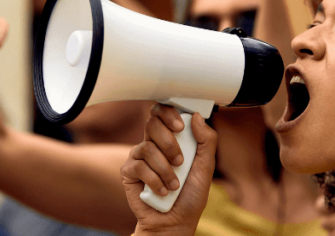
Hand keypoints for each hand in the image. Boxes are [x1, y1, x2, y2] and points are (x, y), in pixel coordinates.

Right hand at [121, 105, 217, 235]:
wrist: (176, 222)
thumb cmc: (191, 196)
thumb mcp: (206, 168)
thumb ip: (206, 141)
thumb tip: (195, 116)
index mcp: (171, 138)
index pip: (163, 113)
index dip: (169, 114)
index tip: (180, 127)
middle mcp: (153, 144)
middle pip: (152, 123)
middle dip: (169, 143)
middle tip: (180, 162)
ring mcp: (139, 157)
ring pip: (147, 147)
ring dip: (165, 169)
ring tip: (174, 185)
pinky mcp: (129, 172)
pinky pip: (139, 166)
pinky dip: (155, 181)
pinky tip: (162, 191)